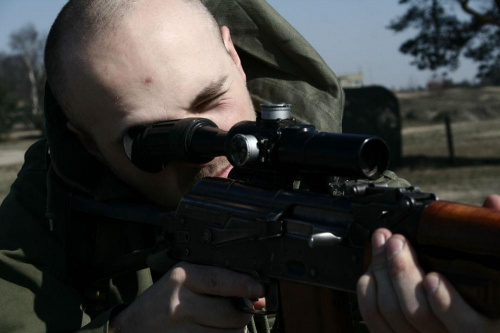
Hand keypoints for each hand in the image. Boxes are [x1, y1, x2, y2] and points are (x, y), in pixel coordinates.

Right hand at [110, 262, 263, 332]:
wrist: (130, 330)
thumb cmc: (160, 302)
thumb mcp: (182, 281)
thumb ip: (216, 282)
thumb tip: (255, 295)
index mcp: (180, 279)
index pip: (220, 281)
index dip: (245, 286)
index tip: (260, 290)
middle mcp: (180, 305)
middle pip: (231, 313)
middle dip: (241, 314)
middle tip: (237, 310)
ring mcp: (182, 332)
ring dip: (233, 330)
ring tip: (217, 323)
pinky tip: (210, 332)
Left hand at [357, 194, 499, 332]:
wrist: (464, 316)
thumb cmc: (485, 293)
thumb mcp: (498, 266)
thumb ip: (496, 234)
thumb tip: (493, 202)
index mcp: (485, 325)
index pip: (467, 326)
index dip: (447, 305)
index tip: (433, 277)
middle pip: (418, 314)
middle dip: (401, 272)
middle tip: (396, 241)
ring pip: (392, 314)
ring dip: (381, 273)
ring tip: (382, 243)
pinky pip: (375, 322)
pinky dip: (368, 294)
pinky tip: (371, 270)